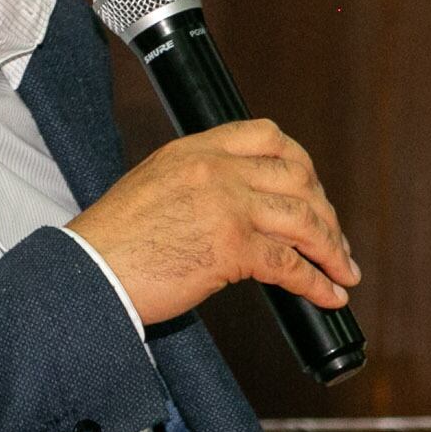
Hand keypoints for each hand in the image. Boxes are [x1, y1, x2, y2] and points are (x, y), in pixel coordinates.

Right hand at [68, 118, 359, 324]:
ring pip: (304, 220)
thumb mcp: (154, 185)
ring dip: (332, 248)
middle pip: (298, 177)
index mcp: (195, 149)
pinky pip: (291, 264)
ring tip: (343, 271)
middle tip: (333, 239)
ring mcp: (227, 206)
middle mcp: (215, 169)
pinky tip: (327, 295)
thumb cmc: (111, 242)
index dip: (302, 165)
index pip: (268, 136)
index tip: (312, 190)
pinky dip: (317, 283)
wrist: (87, 273)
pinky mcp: (231, 248)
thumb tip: (242, 206)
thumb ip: (199, 182)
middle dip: (326, 211)